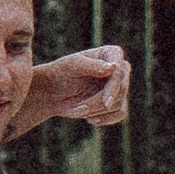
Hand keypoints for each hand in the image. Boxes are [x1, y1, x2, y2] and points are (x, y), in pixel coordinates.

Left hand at [11, 45, 130, 136]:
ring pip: (118, 104)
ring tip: (77, 110)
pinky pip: (120, 114)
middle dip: (99, 102)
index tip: (106, 102)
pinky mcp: (117, 102)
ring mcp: (119, 86)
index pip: (120, 70)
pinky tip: (90, 120)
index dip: (115, 86)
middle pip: (121, 89)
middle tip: (81, 109)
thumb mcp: (72, 66)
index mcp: (110, 54)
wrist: (53, 92)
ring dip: (96, 111)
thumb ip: (92, 65)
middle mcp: (118, 69)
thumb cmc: (61, 73)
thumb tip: (114, 67)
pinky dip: (105, 119)